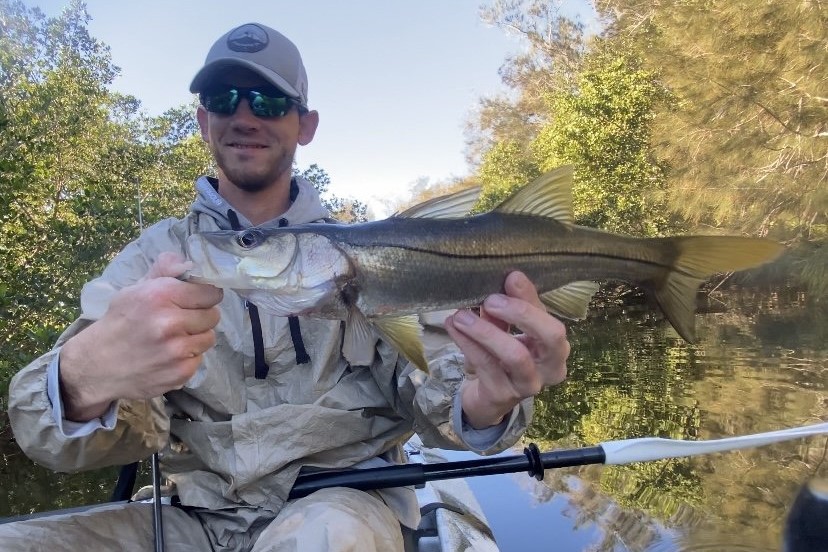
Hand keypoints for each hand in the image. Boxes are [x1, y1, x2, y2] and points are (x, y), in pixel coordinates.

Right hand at [59, 252, 222, 421]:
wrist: (96, 366)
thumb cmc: (119, 323)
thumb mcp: (135, 290)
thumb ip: (164, 272)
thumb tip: (185, 259)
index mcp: (160, 295)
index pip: (210, 292)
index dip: (205, 295)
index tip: (198, 300)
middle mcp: (170, 322)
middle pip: (213, 315)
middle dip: (201, 316)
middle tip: (183, 320)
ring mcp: (177, 350)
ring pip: (209, 338)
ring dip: (196, 337)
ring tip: (175, 338)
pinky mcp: (180, 373)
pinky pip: (199, 359)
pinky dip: (188, 358)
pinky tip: (169, 356)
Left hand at [444, 271, 568, 428]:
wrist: (488, 396)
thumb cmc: (504, 353)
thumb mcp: (511, 327)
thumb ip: (513, 304)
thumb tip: (511, 276)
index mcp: (557, 348)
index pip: (552, 319)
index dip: (531, 298)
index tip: (510, 277)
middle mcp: (552, 369)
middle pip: (550, 337)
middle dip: (521, 313)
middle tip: (490, 300)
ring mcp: (528, 384)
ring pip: (515, 354)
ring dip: (486, 330)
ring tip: (461, 315)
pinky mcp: (502, 395)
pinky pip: (485, 365)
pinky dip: (467, 343)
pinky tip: (453, 326)